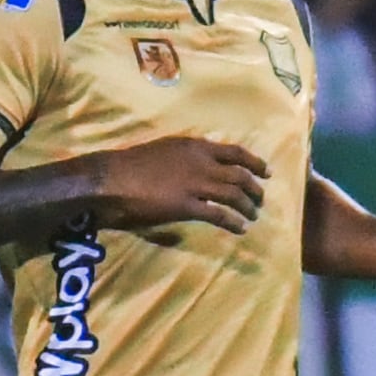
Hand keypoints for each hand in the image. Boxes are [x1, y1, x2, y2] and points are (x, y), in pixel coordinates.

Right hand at [88, 136, 268, 236]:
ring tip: (252, 216)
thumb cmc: (130, 166)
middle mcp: (200, 162)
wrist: (108, 179)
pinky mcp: (187, 205)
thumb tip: (197, 171)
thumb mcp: (163, 151)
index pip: (235, 152)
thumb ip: (184, 158)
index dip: (255, 162)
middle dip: (255, 188)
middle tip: (260, 199)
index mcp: (194, 146)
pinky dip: (233, 222)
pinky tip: (240, 229)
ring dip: (247, 207)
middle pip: (240, 175)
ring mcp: (195, 183)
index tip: (267, 172)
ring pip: (234, 195)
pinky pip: (219, 214)